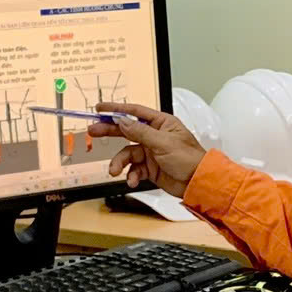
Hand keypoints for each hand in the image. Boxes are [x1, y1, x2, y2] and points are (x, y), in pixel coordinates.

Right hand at [92, 101, 208, 196]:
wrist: (197, 182)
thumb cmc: (189, 159)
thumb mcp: (163, 142)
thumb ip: (140, 132)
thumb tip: (123, 122)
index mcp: (161, 123)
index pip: (135, 112)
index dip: (116, 109)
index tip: (101, 108)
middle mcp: (154, 136)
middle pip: (126, 130)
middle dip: (110, 131)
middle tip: (94, 131)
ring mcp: (151, 152)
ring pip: (127, 154)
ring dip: (120, 162)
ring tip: (114, 170)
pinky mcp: (150, 168)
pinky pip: (133, 169)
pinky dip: (131, 175)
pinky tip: (132, 180)